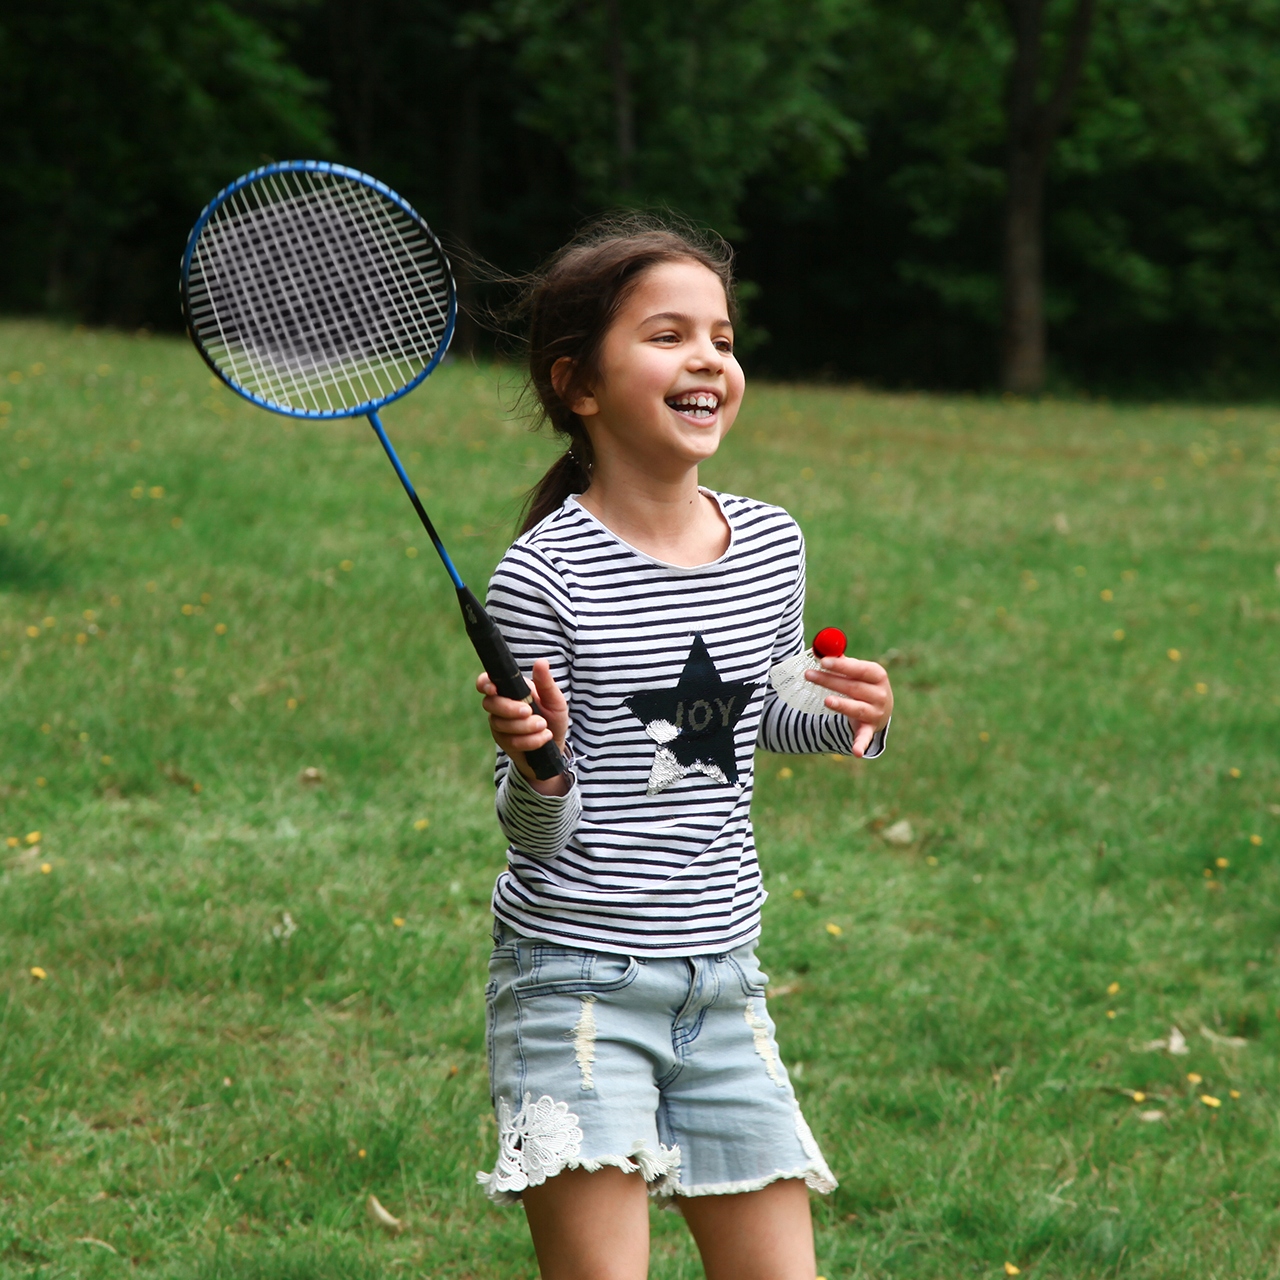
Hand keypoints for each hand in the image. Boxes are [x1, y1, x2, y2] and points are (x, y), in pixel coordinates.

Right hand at [475, 658, 569, 792]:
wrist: (556, 742)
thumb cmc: (553, 716)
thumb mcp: (554, 699)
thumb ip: (546, 683)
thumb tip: (542, 662)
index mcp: (510, 689)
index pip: (486, 682)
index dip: (485, 684)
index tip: (494, 689)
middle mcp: (500, 705)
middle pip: (490, 704)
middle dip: (510, 709)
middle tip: (529, 711)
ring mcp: (499, 724)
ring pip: (501, 724)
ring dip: (525, 727)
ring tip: (545, 726)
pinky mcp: (504, 742)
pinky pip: (511, 741)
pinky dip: (531, 740)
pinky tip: (544, 737)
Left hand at [804, 656, 892, 757]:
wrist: (880, 709)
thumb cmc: (862, 684)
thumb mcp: (855, 672)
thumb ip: (840, 662)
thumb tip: (819, 650)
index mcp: (877, 675)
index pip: (859, 668)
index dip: (841, 665)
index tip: (822, 661)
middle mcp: (880, 694)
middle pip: (853, 687)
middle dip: (829, 681)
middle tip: (808, 674)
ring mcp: (876, 713)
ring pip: (856, 709)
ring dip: (842, 705)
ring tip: (826, 701)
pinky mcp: (869, 729)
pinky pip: (864, 737)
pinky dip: (861, 744)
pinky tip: (856, 752)